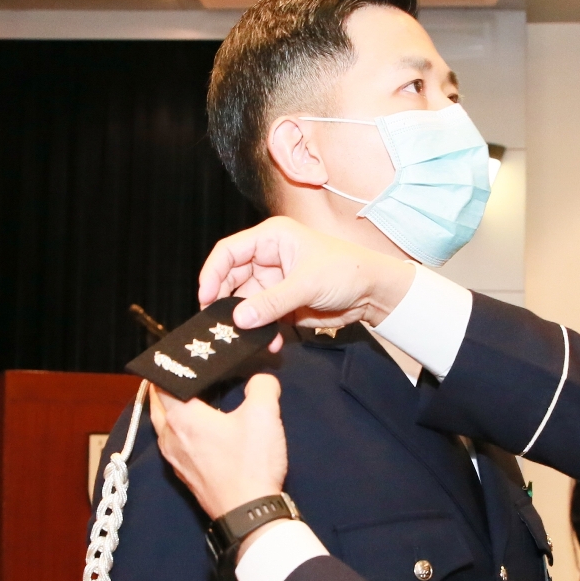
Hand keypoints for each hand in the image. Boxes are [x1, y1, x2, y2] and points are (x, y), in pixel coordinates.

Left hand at [148, 375, 287, 521]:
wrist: (248, 513)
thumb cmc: (250, 463)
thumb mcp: (264, 415)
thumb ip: (262, 386)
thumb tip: (261, 379)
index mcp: (181, 418)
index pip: (161, 383)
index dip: (169, 367)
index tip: (180, 357)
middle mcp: (170, 438)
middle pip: (158, 406)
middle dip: (167, 389)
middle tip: (185, 376)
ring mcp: (175, 460)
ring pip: (164, 427)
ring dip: (172, 412)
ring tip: (193, 400)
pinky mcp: (186, 476)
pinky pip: (175, 445)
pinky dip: (182, 432)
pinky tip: (203, 432)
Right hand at [198, 216, 416, 334]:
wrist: (374, 292)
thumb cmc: (347, 271)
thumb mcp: (307, 284)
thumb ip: (272, 302)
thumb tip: (239, 318)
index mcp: (271, 238)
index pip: (228, 252)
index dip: (212, 274)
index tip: (205, 298)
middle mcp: (268, 258)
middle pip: (231, 279)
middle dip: (225, 303)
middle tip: (220, 326)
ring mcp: (274, 283)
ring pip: (245, 303)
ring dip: (246, 322)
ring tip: (247, 337)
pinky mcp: (283, 304)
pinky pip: (262, 318)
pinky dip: (263, 331)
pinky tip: (271, 342)